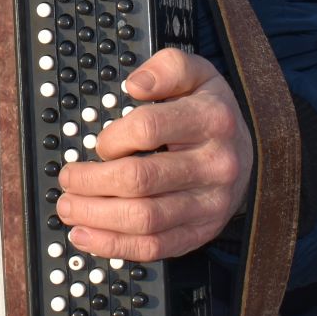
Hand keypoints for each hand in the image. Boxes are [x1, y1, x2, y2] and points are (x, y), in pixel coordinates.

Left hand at [55, 48, 252, 262]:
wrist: (248, 154)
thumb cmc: (210, 113)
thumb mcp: (197, 74)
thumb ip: (167, 68)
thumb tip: (136, 85)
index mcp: (211, 120)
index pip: (149, 129)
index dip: (113, 137)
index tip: (99, 143)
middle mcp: (215, 165)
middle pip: (141, 179)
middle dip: (92, 182)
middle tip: (68, 179)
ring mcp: (209, 204)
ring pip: (145, 219)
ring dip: (97, 216)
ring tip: (69, 207)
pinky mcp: (201, 232)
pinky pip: (155, 248)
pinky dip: (115, 246)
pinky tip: (86, 236)